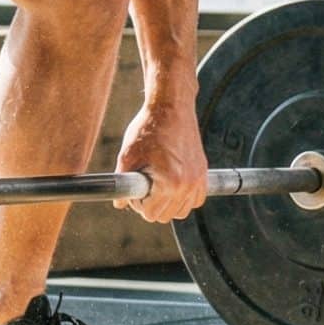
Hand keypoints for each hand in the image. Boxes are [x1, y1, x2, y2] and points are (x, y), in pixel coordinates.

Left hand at [114, 97, 207, 222]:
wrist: (171, 108)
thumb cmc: (148, 128)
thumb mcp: (127, 156)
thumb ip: (122, 184)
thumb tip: (120, 204)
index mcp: (169, 183)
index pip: (150, 214)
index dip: (137, 203)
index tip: (135, 186)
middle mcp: (188, 185)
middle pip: (165, 216)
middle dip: (152, 204)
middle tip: (144, 184)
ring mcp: (198, 180)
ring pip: (181, 211)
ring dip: (167, 203)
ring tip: (157, 183)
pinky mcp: (204, 174)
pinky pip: (195, 200)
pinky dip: (184, 197)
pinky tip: (171, 183)